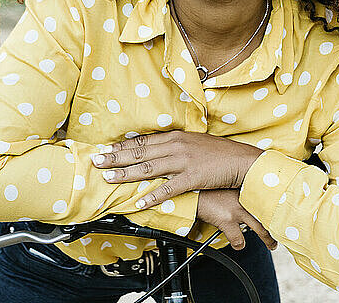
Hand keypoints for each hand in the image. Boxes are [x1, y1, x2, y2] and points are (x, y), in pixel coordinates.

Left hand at [91, 130, 263, 208]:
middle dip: (116, 157)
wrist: (241, 160)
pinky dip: (153, 196)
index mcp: (176, 137)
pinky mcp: (192, 177)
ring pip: (148, 168)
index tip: (106, 149)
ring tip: (108, 177)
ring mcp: (183, 161)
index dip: (123, 146)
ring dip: (126, 174)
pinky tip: (140, 202)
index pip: (144, 141)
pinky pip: (168, 188)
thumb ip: (176, 147)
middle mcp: (176, 146)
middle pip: (140, 152)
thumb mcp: (195, 144)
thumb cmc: (219, 153)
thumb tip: (159, 151)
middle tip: (97, 160)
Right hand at [197, 190, 277, 251]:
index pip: (267, 197)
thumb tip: (245, 194)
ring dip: (268, 239)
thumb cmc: (205, 184)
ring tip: (272, 245)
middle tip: (281, 232)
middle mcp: (244, 197)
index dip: (276, 206)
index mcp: (245, 185)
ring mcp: (237, 209)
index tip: (282, 211)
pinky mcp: (227, 220)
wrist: (189, 187)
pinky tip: (238, 244)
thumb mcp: (225, 182)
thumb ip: (237, 188)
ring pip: (261, 229)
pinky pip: (238, 240)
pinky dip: (239, 244)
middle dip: (277, 225)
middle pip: (268, 214)